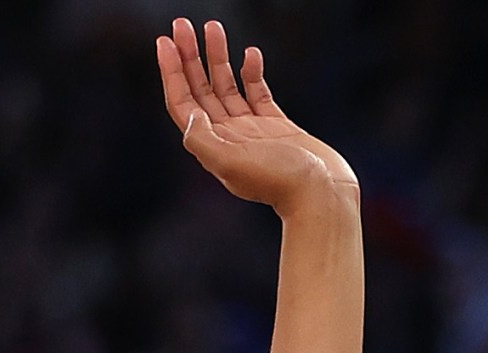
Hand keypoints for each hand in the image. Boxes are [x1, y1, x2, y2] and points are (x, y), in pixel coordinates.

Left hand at [156, 19, 358, 216]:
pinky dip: (252, 72)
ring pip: (227, 86)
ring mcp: (251, 130)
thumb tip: (189, 116)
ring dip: (217, 57)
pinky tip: (249, 54)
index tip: (165, 42)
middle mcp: (227, 136)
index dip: (171, 72)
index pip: (183, 103)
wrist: (322, 193)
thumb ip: (202, 140)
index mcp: (212, 145)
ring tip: (213, 26)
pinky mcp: (276, 125)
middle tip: (181, 24)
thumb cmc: (279, 182)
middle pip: (200, 89)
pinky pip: (258, 92)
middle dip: (189, 56)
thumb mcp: (231, 163)